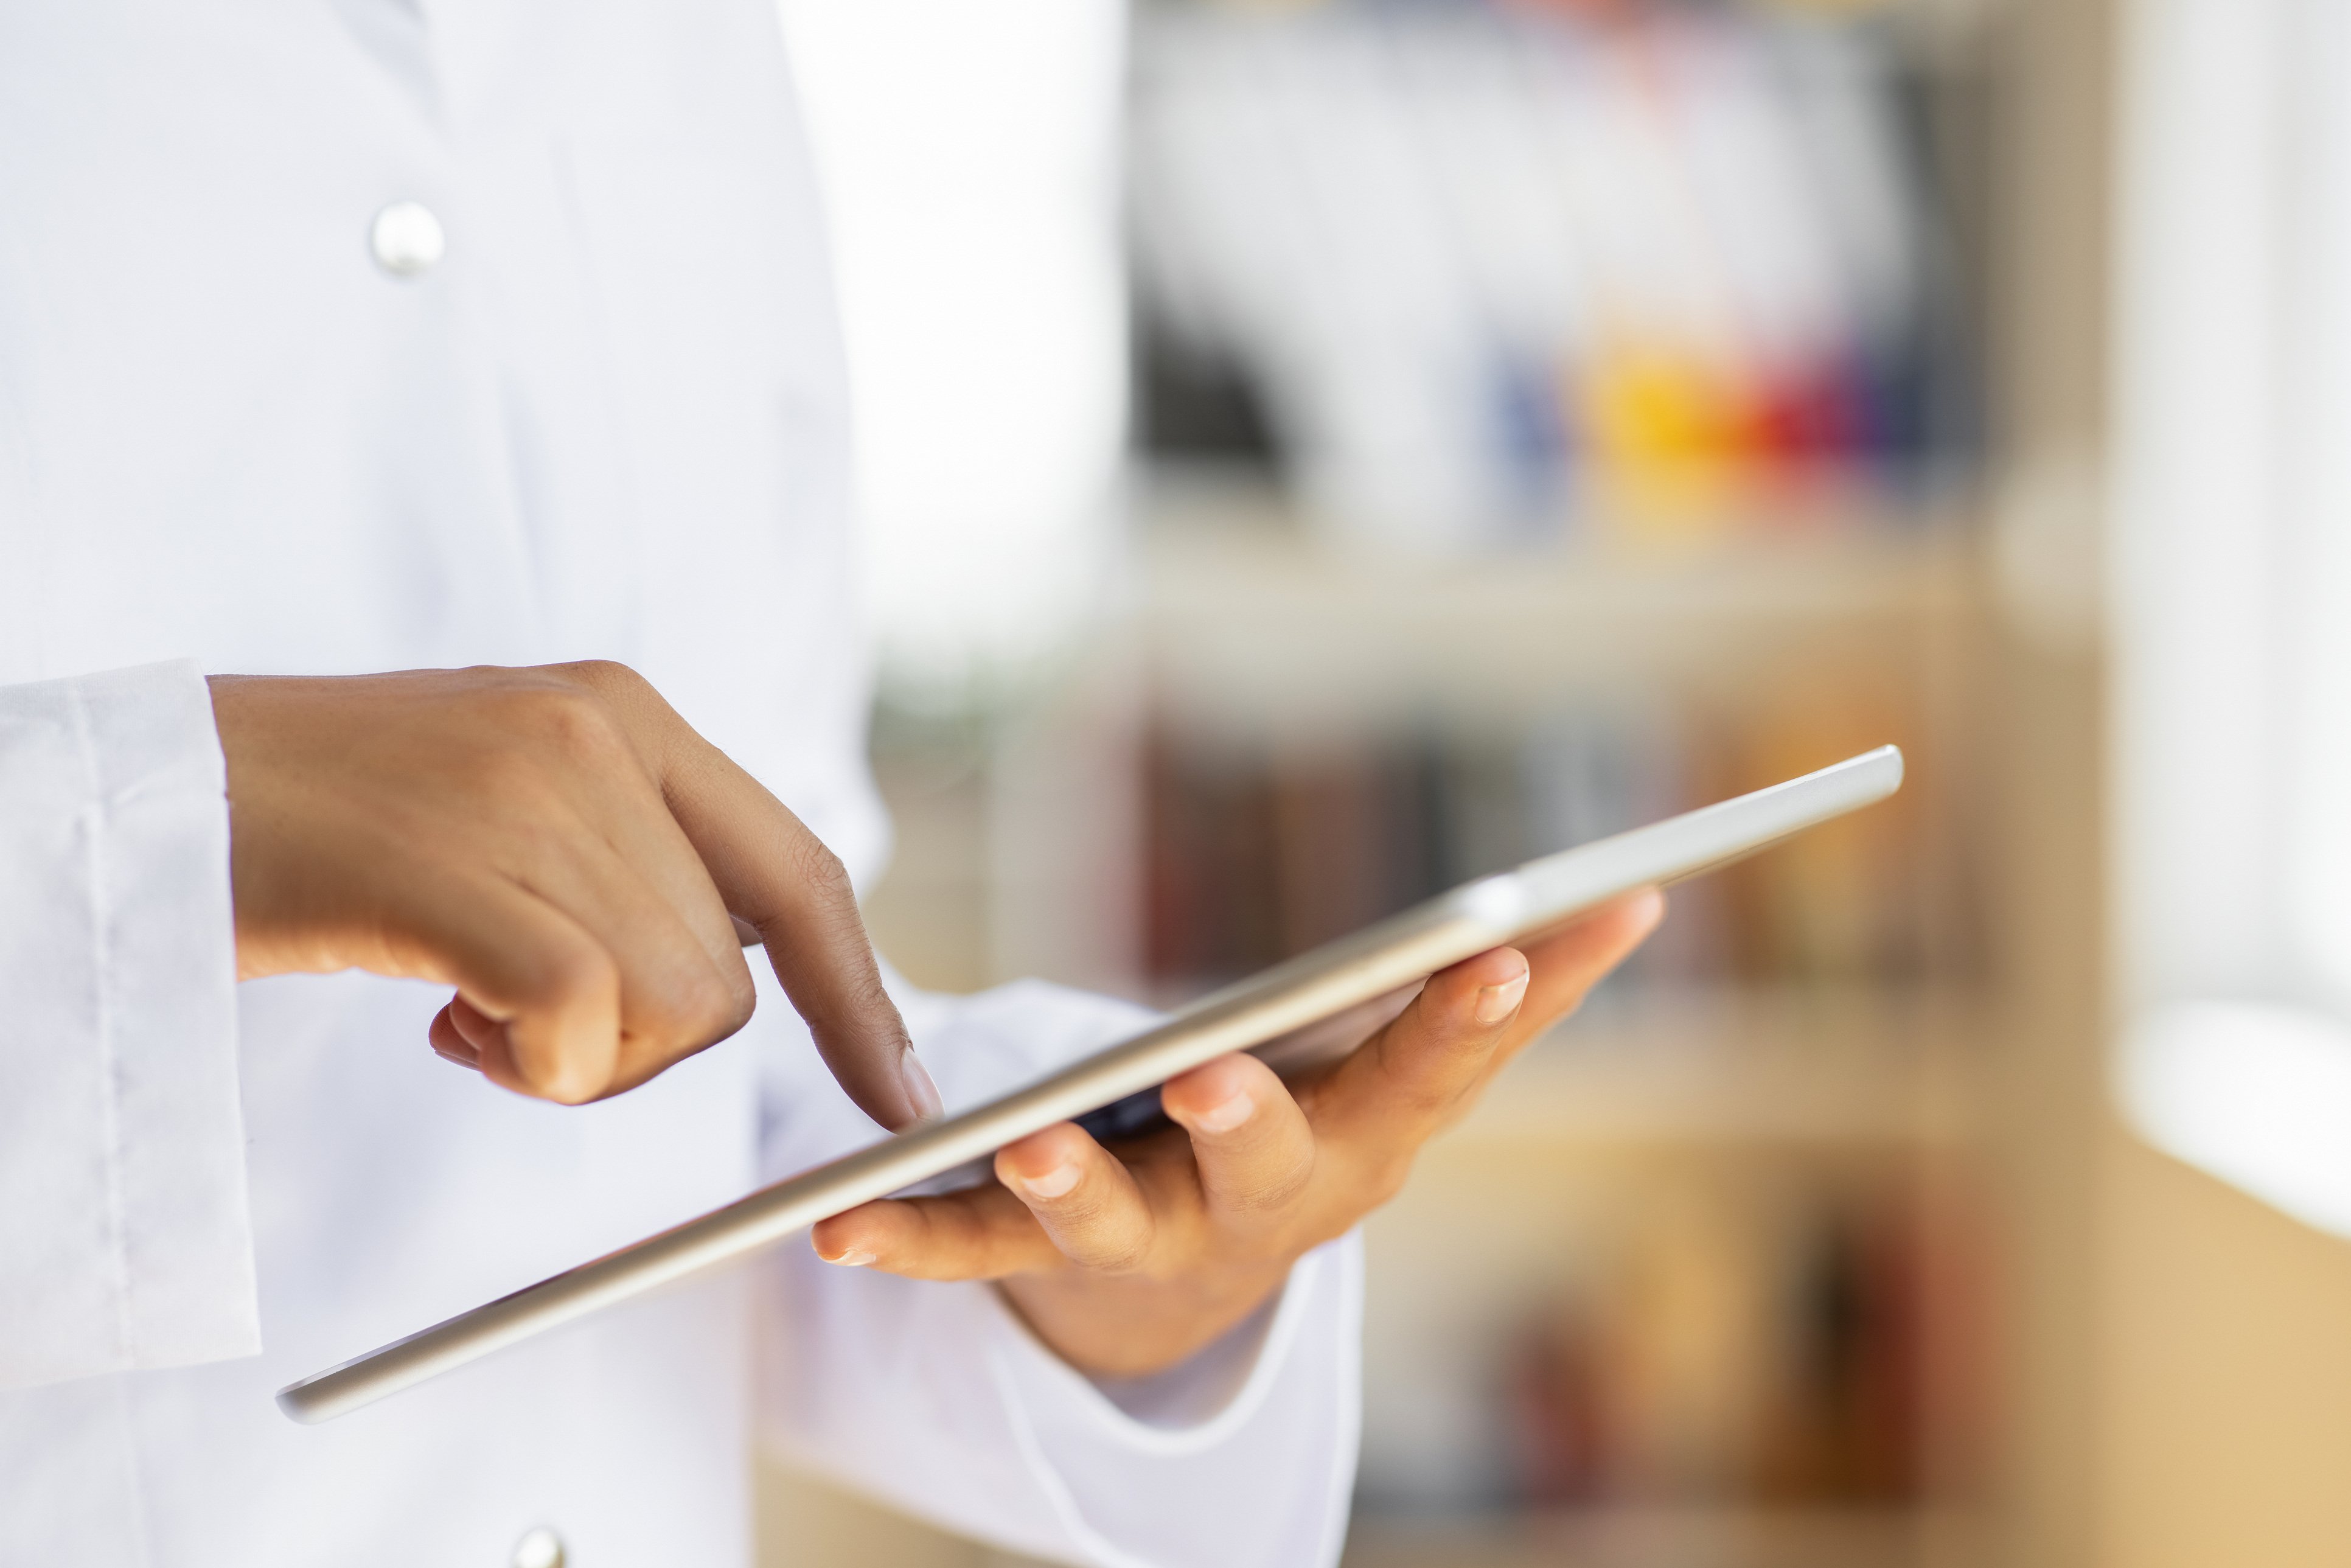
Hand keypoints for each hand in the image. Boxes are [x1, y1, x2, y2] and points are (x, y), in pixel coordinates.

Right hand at [210, 662, 932, 1118]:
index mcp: (624, 715)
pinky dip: (533, 1064)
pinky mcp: (465, 870)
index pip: (801, 872)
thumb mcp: (509, 802)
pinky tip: (442, 1020)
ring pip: (673, 1009)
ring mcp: (535, 795)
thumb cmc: (328, 825)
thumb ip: (626, 859)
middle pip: (730, 975)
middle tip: (510, 1021)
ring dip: (575, 1057)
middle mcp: (602, 737)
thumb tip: (727, 971)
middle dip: (641, 1042)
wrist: (156, 794)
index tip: (901, 1092)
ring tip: (461, 1003)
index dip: (860, 993)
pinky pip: (587, 1023)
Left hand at [810, 890, 1663, 1377]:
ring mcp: (1148, 1233)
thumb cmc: (1326, 1128)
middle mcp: (1261, 1200)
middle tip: (1220, 1076)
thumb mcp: (1416, 1066)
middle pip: (1268, 1158)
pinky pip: (972, 1249)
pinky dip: (910, 1241)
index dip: (1466, 1013)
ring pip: (1114, 1218)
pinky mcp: (1039, 1252)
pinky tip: (838, 1229)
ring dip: (1075, 1184)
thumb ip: (1518, 992)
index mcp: (1364, 1137)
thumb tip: (1638, 895)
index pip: (1429, 1069)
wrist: (1200, 1281)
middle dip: (1253, 1117)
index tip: (1502, 939)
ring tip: (1035, 1143)